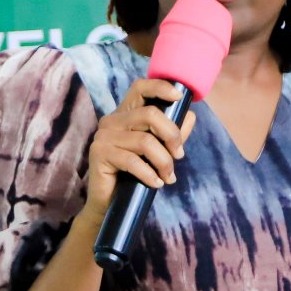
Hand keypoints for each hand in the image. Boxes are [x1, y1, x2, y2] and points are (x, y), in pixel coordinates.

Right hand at [80, 79, 197, 225]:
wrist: (108, 203)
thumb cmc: (133, 175)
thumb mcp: (157, 152)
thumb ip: (172, 134)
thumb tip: (191, 115)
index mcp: (125, 115)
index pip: (141, 88)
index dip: (161, 87)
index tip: (179, 97)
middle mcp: (112, 121)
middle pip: (150, 114)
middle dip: (172, 135)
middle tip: (179, 156)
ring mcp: (103, 136)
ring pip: (145, 141)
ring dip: (163, 162)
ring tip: (168, 177)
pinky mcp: (99, 154)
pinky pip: (132, 160)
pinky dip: (149, 174)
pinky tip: (156, 184)